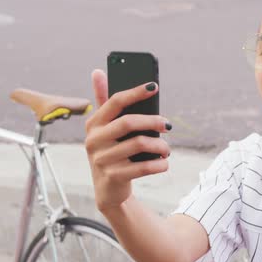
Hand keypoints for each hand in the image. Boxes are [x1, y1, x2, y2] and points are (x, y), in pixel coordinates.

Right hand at [85, 69, 170, 211]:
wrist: (108, 190)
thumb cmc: (111, 152)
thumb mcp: (104, 129)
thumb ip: (103, 101)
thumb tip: (97, 71)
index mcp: (93, 123)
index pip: (115, 101)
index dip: (135, 92)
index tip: (154, 86)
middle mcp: (94, 140)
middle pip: (128, 122)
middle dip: (152, 121)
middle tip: (168, 124)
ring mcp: (102, 159)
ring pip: (139, 144)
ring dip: (159, 146)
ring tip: (166, 149)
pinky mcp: (113, 176)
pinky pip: (143, 167)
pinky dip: (159, 164)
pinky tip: (164, 162)